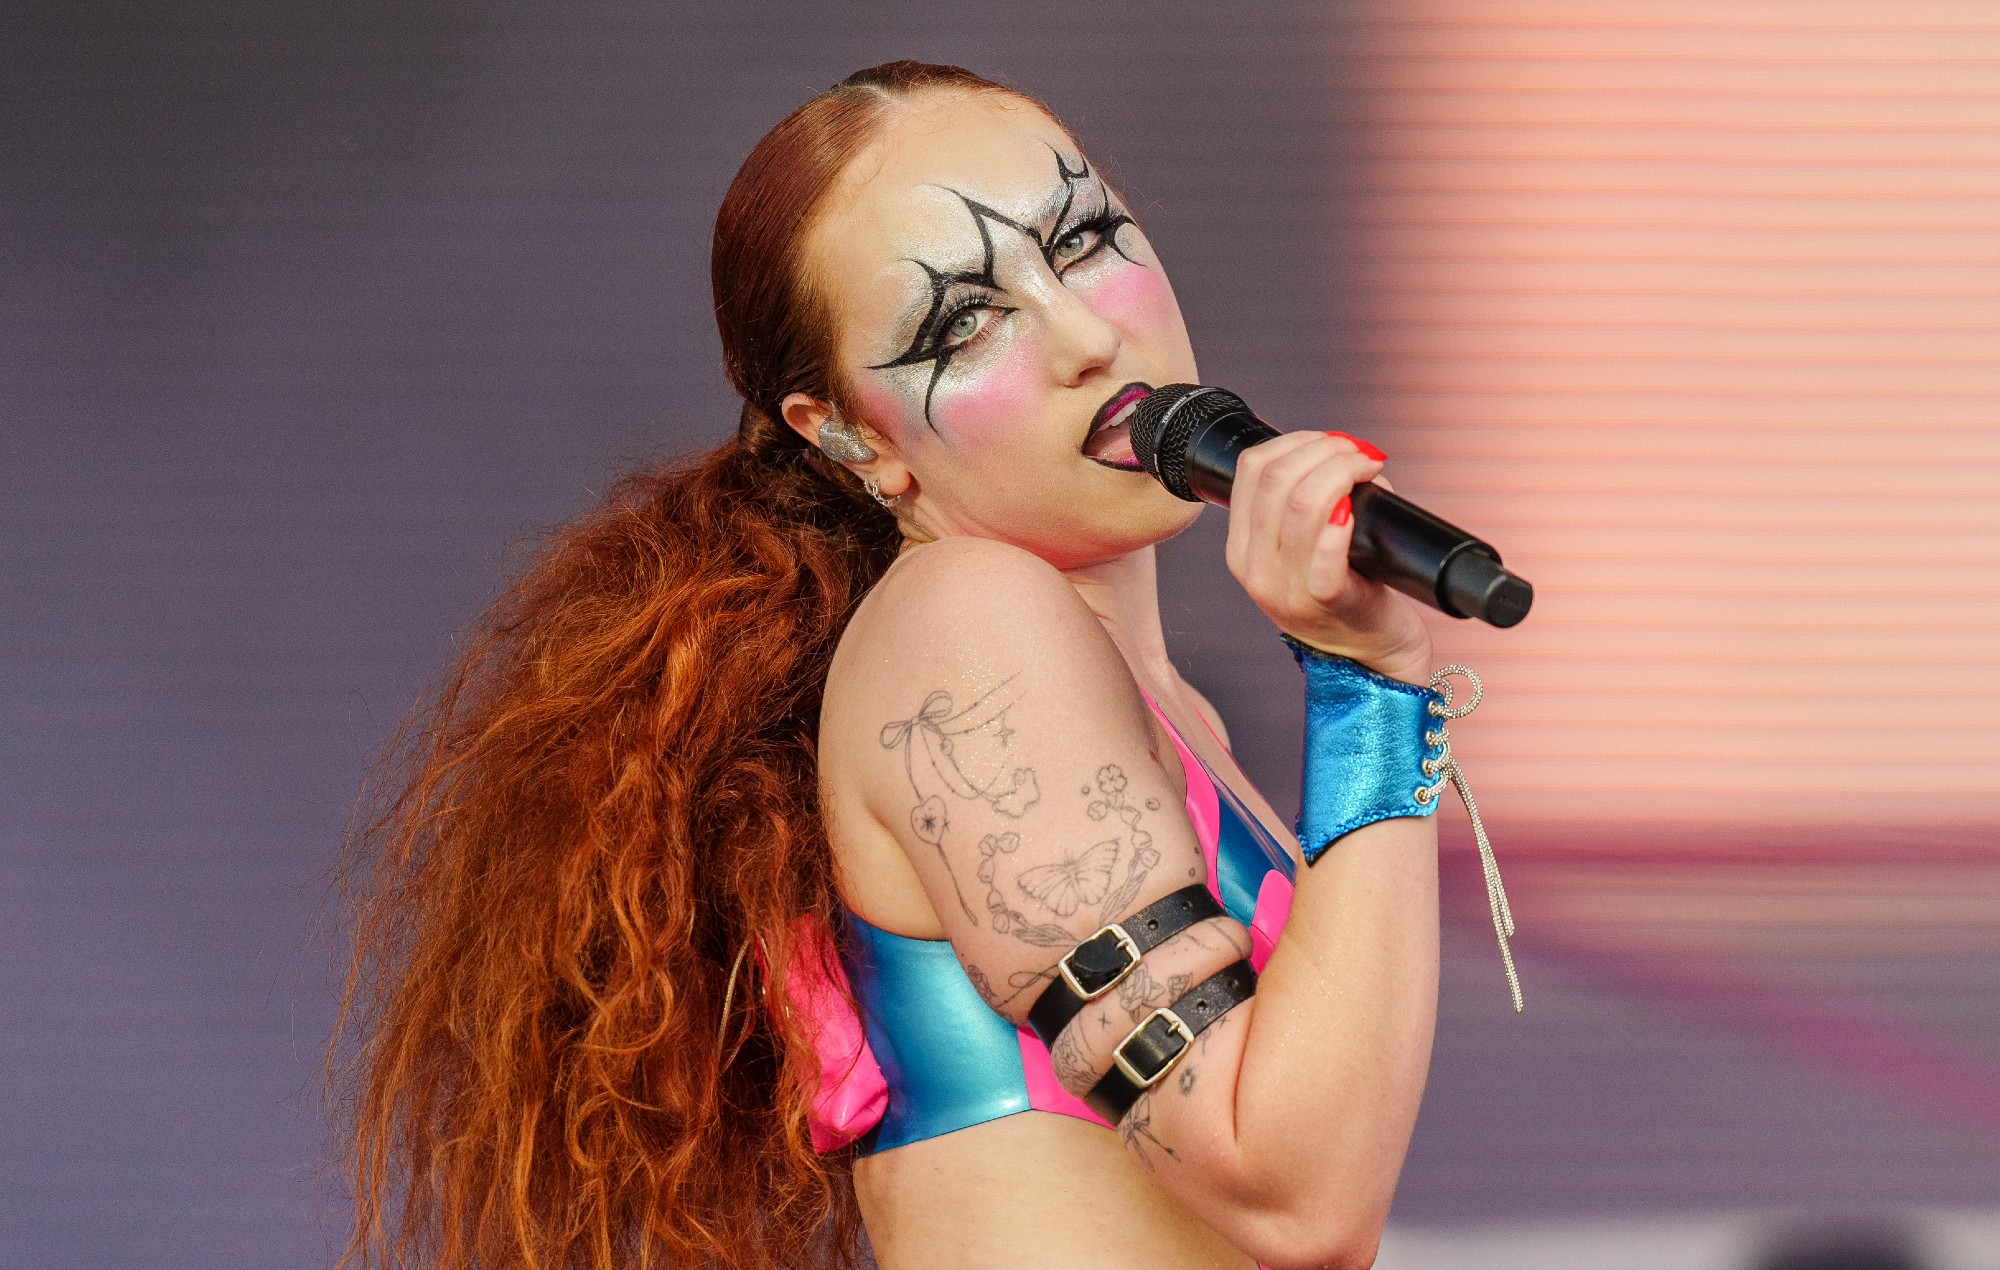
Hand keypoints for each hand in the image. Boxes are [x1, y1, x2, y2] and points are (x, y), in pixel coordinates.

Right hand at [1223, 431, 1432, 683]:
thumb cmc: (1347, 592)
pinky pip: (1325, 550)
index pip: (1250, 470)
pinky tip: (1357, 506)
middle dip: (1325, 450)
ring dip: (1342, 470)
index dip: (1295, 441)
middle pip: (1276, 479)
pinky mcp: (1323, 601)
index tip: (1332, 443)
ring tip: (1370, 468)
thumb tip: (1348, 453)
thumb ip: (1307, 504)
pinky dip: (1342, 518)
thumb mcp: (1304, 549)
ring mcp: (1284, 589)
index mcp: (1241, 549)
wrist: (1372, 656)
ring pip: (1301, 503)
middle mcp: (1254, 568)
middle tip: (1360, 454)